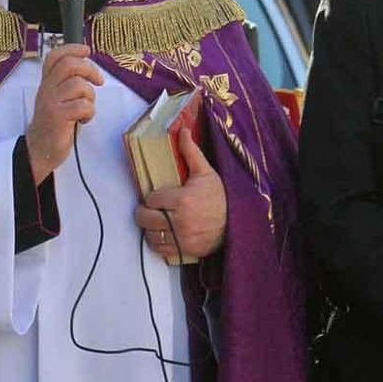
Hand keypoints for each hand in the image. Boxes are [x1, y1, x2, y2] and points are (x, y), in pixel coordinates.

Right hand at [25, 44, 102, 184]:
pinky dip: (89, 113)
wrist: (39, 149)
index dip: (72, 48)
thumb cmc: (53, 124)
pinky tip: (83, 120)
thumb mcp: (56, 99)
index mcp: (47, 83)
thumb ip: (66, 84)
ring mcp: (51, 102)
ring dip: (90, 96)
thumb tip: (88, 69)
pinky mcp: (58, 117)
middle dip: (90, 69)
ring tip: (86, 108)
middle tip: (98, 82)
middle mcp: (47, 89)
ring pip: (79, 85)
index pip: (55, 56)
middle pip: (70, 65)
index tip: (86, 50)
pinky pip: (83, 105)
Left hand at [136, 129, 226, 262]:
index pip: (151, 199)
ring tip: (156, 221)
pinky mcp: (185, 251)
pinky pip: (160, 250)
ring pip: (150, 236)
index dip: (151, 197)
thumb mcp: (206, 172)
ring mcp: (182, 239)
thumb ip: (190, 152)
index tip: (156, 196)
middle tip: (150, 209)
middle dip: (144, 212)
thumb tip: (182, 130)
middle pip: (145, 218)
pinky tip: (163, 234)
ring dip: (149, 229)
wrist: (237, 222)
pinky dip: (157, 243)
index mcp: (183, 200)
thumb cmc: (220, 196)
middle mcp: (180, 221)